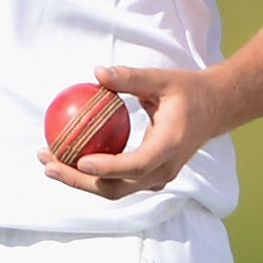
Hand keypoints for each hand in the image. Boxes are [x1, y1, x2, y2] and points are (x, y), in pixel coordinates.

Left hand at [38, 65, 221, 198]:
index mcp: (170, 147)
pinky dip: (90, 174)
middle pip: (116, 187)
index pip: (136, 165)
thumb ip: (131, 77)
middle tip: (47, 163)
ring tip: (48, 161)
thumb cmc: (187, 91)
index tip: (80, 161)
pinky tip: (66, 157)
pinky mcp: (148, 178)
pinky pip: (116, 182)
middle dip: (78, 180)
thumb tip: (97, 73)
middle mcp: (163, 170)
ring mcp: (156, 178)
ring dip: (78, 180)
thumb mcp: (162, 79)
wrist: (214, 110)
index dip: (108, 167)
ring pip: (112, 190)